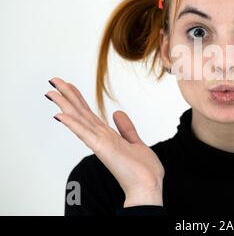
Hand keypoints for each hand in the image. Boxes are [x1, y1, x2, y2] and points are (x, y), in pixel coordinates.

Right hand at [45, 77, 164, 206]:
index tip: (68, 86)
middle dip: (68, 96)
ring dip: (66, 105)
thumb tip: (117, 113)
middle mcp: (101, 138)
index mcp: (108, 137)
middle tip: (54, 80)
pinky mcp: (103, 149)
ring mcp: (101, 144)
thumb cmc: (143, 170)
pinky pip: (85, 134)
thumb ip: (126, 128)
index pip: (89, 114)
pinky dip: (73, 124)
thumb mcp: (136, 142)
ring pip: (80, 120)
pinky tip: (60, 114)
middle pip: (81, 113)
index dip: (78, 99)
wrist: (148, 187)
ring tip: (52, 91)